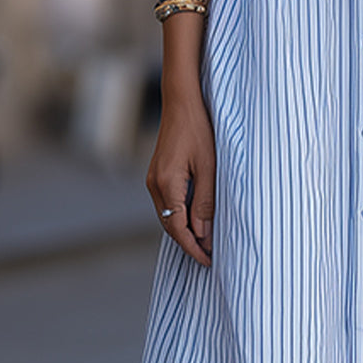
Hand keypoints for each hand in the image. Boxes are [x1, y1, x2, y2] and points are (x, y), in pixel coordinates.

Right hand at [146, 94, 214, 266]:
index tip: (208, 261)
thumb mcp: (209, 167)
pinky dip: (179, 216)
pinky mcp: (157, 174)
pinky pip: (166, 204)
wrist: (181, 102)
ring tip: (205, 243)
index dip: (193, 247)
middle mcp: (154, 185)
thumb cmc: (199, 130)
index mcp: (166, 184)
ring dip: (184, 231)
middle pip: (169, 226)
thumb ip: (205, 201)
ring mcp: (153, 179)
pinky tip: (195, 220)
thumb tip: (204, 234)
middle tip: (209, 257)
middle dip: (188, 243)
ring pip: (167, 216)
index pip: (177, 228)